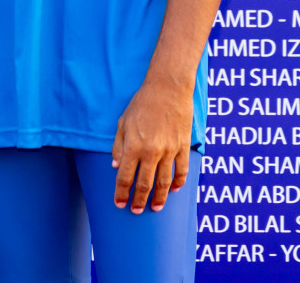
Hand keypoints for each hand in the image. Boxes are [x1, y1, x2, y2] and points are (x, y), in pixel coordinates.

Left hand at [111, 79, 191, 212]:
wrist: (168, 88)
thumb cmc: (142, 103)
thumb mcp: (123, 122)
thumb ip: (118, 146)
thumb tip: (117, 167)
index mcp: (133, 146)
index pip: (125, 177)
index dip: (121, 193)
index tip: (119, 203)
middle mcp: (151, 151)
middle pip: (145, 184)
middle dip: (139, 200)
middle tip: (136, 211)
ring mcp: (169, 150)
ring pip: (164, 182)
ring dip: (160, 197)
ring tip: (155, 207)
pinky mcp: (182, 147)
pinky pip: (182, 170)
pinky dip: (179, 183)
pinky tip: (175, 190)